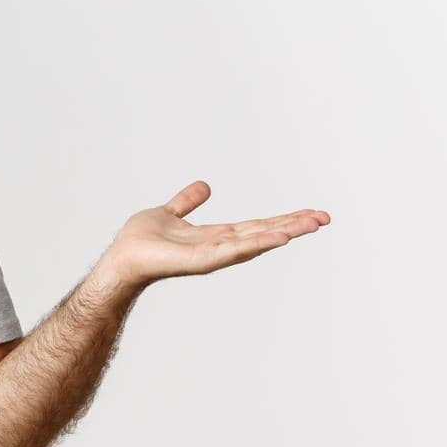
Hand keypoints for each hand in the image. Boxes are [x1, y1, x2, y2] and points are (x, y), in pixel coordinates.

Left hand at [99, 181, 329, 290]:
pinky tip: (277, 238)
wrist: (121, 258)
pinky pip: (232, 251)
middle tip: (325, 218)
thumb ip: (187, 201)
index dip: (282, 220)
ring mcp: (212, 255)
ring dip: (283, 233)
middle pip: (263, 234)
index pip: (256, 226)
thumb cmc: (140, 241)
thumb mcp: (169, 212)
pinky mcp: (200, 260)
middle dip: (294, 226)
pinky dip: (256, 244)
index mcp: (215, 236)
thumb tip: (206, 186)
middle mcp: (219, 246)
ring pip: (254, 242)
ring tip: (310, 225)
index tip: (311, 213)